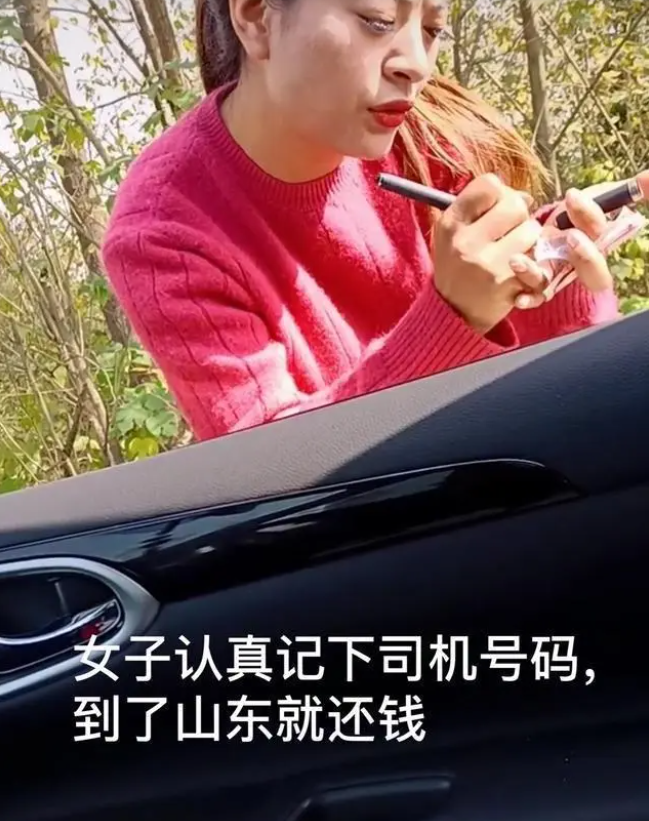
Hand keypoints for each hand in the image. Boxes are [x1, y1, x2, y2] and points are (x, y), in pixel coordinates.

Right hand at [433, 173, 542, 332]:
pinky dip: (536, 263)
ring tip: (515, 252)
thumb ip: (479, 207)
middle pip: (516, 205)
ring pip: (532, 230)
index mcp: (451, 223)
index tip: (499, 208)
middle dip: (520, 216)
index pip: (489, 185)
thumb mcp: (452, 233)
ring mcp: (487, 263)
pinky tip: (522, 270)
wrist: (454, 312)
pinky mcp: (507, 283)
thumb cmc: (458, 266)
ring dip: (530, 239)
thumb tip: (525, 196)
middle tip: (510, 233)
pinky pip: (539, 259)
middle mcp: (466, 242)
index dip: (502, 193)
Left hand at [509, 185, 615, 309]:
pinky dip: (529, 299)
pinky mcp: (538, 286)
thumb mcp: (594, 198)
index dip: (590, 215)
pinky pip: (536, 297)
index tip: (571, 195)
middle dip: (586, 255)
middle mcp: (580, 262)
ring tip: (517, 261)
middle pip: (593, 269)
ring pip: (557, 282)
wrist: (543, 234)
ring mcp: (558, 275)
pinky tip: (519, 299)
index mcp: (595, 239)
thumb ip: (619, 191)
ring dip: (536, 274)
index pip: (600, 231)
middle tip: (570, 237)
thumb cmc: (574, 215)